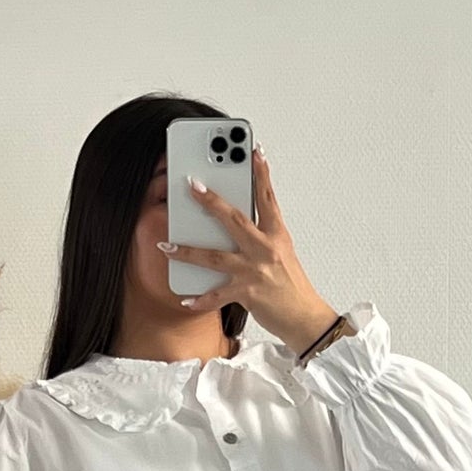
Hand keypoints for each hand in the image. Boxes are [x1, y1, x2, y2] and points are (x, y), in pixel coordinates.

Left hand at [158, 147, 340, 354]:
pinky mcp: (248, 293)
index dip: (261, 173)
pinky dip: (201, 299)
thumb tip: (239, 224)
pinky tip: (186, 298)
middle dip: (211, 201)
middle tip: (191, 185)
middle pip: (235, 219)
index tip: (254, 152)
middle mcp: (266, 249)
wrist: (305, 318)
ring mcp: (255, 270)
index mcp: (277, 235)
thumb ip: (263, 236)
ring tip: (166, 244)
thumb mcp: (283, 253)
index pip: (268, 198)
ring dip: (187, 250)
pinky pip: (217, 296)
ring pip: (215, 256)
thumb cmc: (292, 287)